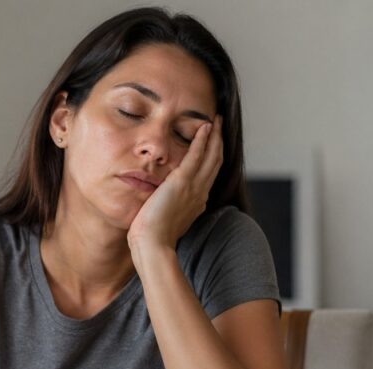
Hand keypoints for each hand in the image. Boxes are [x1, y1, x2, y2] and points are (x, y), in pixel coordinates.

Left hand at [127, 115, 223, 252]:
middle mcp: (200, 193)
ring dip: (215, 136)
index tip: (213, 145)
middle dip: (219, 142)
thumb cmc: (152, 237)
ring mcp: (194, 187)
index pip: (208, 175)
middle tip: (220, 125)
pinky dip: (202, 139)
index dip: (212, 157)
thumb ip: (169, 208)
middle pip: (215, 162)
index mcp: (197, 202)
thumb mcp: (166, 219)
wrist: (153, 244)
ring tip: (216, 120)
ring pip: (211, 156)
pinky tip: (204, 126)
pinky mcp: (183, 182)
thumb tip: (162, 203)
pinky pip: (197, 155)